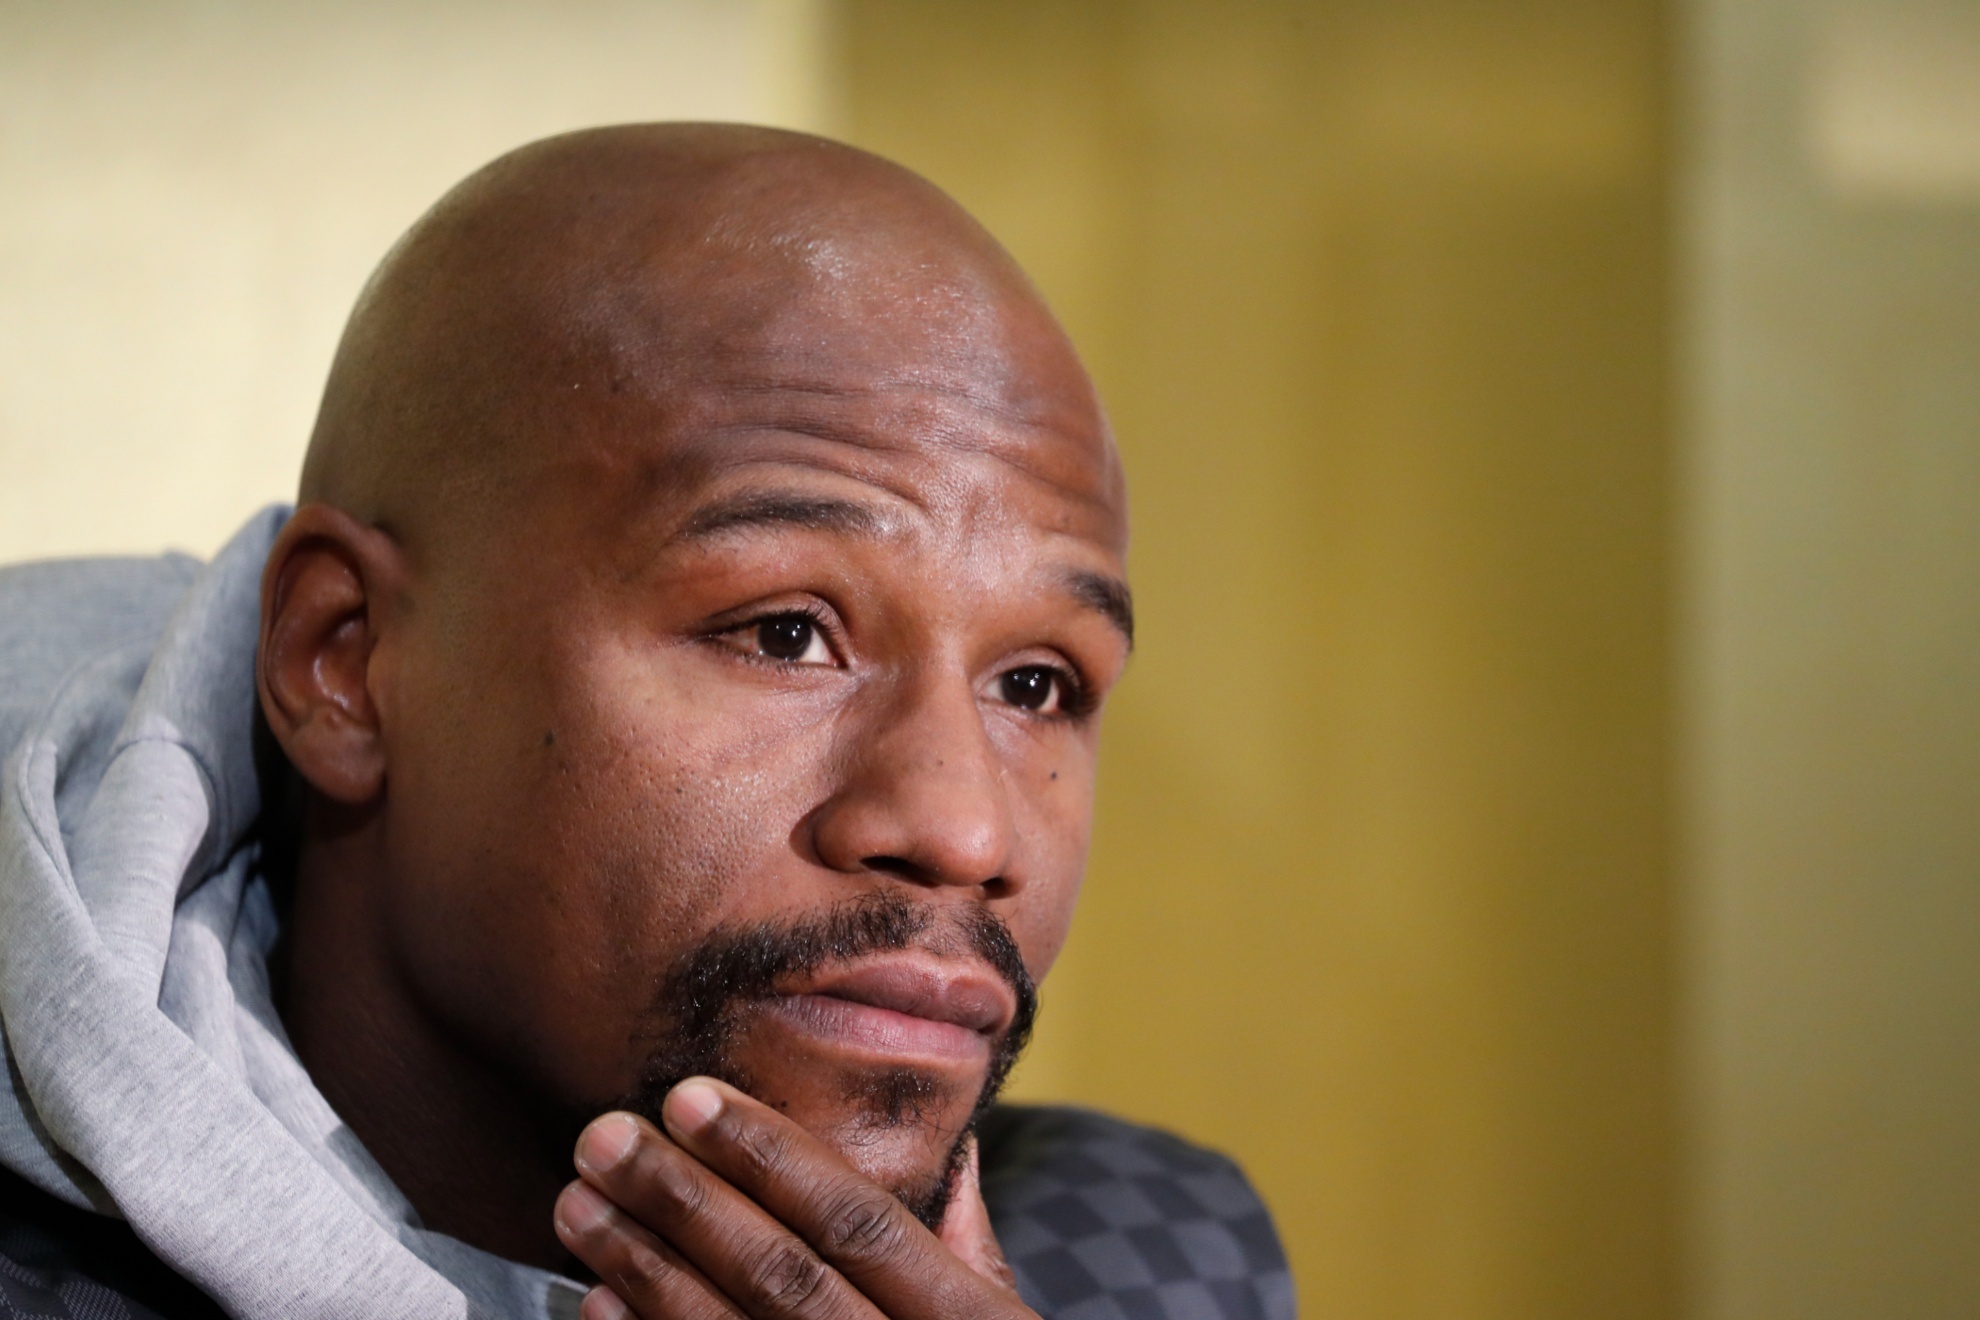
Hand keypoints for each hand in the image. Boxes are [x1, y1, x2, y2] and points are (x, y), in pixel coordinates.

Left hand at [553, 1077, 1037, 1319]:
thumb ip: (969, 1245)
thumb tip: (949, 1140)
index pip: (859, 1222)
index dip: (772, 1157)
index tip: (691, 1098)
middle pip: (781, 1275)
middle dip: (685, 1199)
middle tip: (604, 1137)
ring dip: (646, 1266)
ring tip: (579, 1204)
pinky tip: (599, 1304)